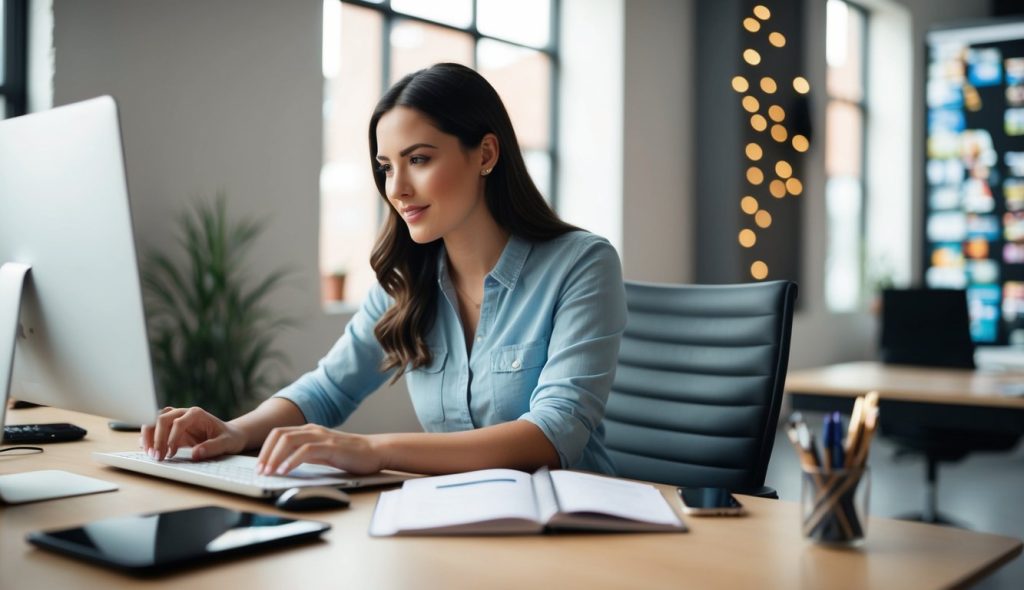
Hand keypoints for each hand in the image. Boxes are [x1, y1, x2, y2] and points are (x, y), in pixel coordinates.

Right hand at [141, 406, 246, 460]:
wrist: (230, 435)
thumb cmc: (229, 437)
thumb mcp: (227, 443)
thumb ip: (213, 447)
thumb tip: (195, 454)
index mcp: (196, 414)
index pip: (177, 422)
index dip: (171, 438)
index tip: (171, 453)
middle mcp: (183, 413)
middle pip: (161, 418)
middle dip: (156, 438)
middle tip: (157, 457)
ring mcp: (175, 420)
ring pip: (154, 421)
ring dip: (149, 437)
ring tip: (150, 454)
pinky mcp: (171, 430)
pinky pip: (155, 430)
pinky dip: (149, 439)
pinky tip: (147, 450)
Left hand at [256, 424, 381, 475]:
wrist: (375, 452)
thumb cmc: (351, 455)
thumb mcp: (323, 454)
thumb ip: (306, 455)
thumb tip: (285, 465)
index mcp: (309, 430)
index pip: (278, 434)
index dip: (265, 449)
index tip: (259, 467)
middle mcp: (312, 430)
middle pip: (279, 435)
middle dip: (265, 453)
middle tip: (259, 472)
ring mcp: (321, 436)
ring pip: (288, 440)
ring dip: (274, 457)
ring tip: (268, 473)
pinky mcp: (330, 446)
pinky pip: (305, 450)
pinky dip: (291, 461)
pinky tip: (284, 471)